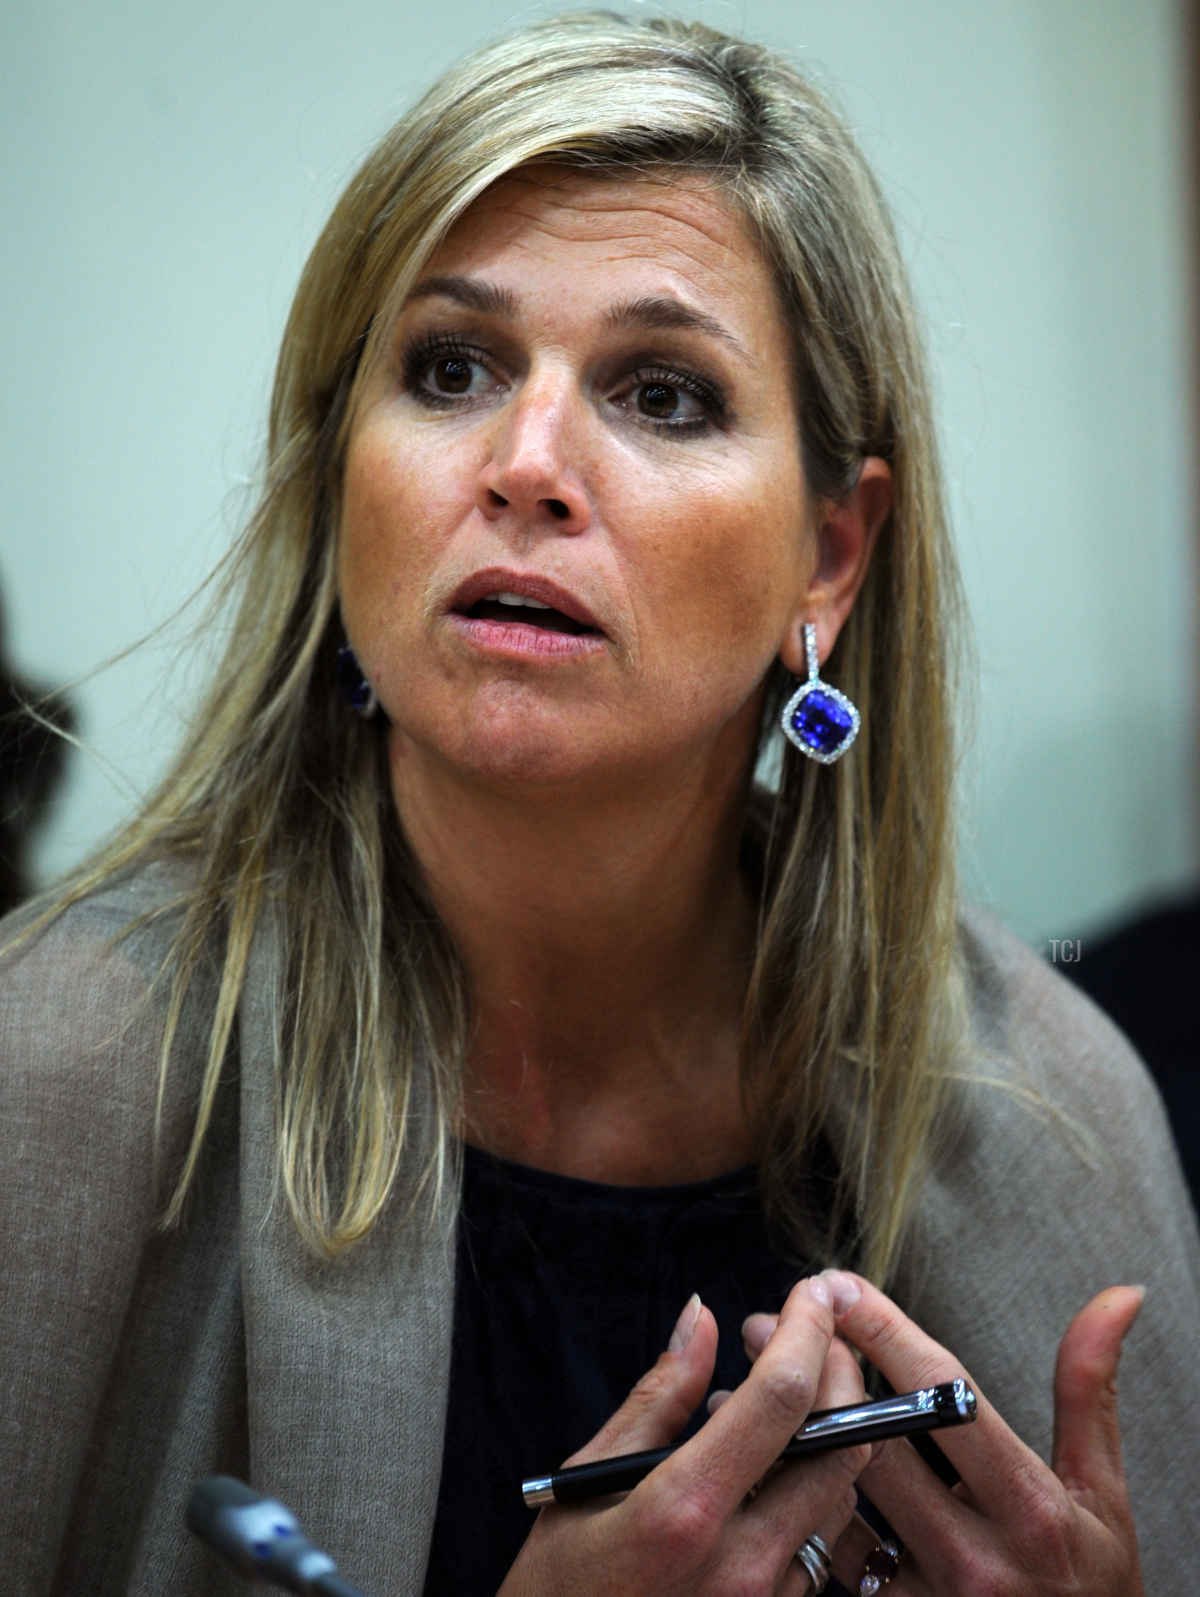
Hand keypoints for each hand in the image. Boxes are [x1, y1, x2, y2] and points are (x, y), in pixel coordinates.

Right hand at [498, 1275, 869, 1596]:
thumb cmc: (557, 1586)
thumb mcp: (590, 1478)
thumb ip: (659, 1393)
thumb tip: (700, 1315)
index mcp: (684, 1511)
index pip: (781, 1399)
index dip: (806, 1331)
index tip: (808, 1290)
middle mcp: (742, 1564)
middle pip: (839, 1444)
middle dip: (835, 1373)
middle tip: (803, 1336)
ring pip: (841, 1495)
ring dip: (826, 1432)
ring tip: (769, 1402)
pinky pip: (820, 1544)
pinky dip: (809, 1489)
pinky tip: (766, 1469)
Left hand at [742, 1275, 1143, 1595]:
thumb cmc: (1094, 1584)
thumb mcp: (1103, 1492)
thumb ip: (1090, 1389)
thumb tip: (1120, 1294)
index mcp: (1029, 1508)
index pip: (944, 1398)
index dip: (884, 1330)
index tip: (838, 1283)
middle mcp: (976, 1558)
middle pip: (872, 1443)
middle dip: (815, 1371)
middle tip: (768, 1324)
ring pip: (833, 1502)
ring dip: (783, 1437)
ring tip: (740, 1383)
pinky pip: (825, 1563)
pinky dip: (788, 1505)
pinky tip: (757, 1463)